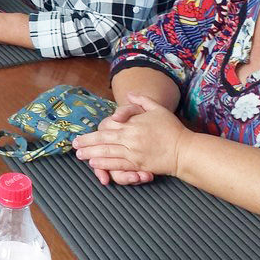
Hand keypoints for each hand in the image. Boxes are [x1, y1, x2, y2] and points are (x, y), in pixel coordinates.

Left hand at [73, 93, 187, 180]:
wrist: (184, 150)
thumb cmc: (172, 129)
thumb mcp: (158, 109)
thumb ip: (141, 101)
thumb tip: (128, 94)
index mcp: (133, 125)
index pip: (109, 125)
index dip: (95, 129)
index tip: (86, 132)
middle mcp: (130, 138)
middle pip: (103, 140)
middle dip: (87, 142)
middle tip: (75, 145)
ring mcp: (133, 153)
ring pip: (108, 153)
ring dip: (92, 154)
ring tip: (80, 155)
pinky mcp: (138, 165)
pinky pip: (118, 165)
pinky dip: (105, 164)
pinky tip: (95, 164)